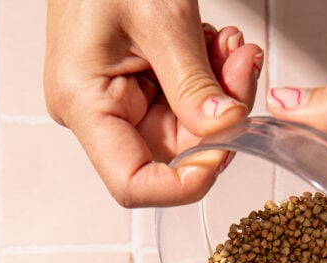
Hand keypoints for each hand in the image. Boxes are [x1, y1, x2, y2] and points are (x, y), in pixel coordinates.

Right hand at [44, 0, 262, 206]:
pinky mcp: (130, 83)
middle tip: (243, 69)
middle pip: (167, 151)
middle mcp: (93, 110)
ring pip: (182, 126)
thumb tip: (226, 129)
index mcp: (83, 102)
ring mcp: (112, 98)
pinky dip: (207, 78)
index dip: (183, 183)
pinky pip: (180, 100)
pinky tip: (216, 45)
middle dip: (216, 119)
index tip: (227, 151)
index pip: (132, 183)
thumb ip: (195, 82)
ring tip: (231, 46)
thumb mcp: (162, 16)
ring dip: (217, 93)